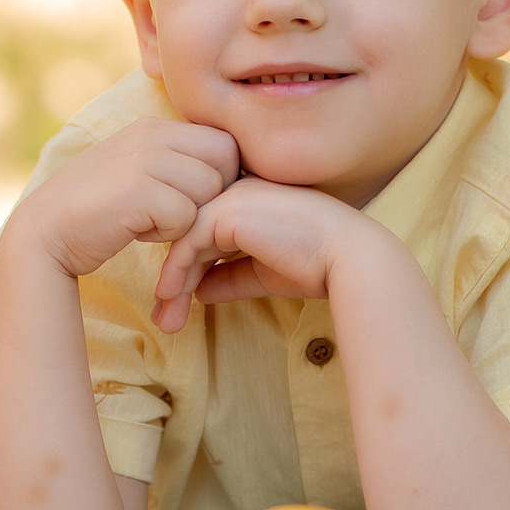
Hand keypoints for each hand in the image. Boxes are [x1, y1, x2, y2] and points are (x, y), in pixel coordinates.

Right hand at [8, 117, 240, 278]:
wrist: (44, 234)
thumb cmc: (97, 212)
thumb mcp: (137, 171)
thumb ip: (174, 163)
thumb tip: (231, 170)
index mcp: (153, 126)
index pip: (223, 140)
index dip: (221, 175)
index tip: (193, 200)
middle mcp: (150, 133)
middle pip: (226, 158)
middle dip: (212, 194)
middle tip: (178, 212)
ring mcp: (143, 159)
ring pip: (209, 189)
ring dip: (187, 216)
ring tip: (151, 220)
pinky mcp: (137, 190)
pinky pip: (186, 216)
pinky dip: (167, 233)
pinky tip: (137, 231)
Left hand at [149, 178, 393, 332]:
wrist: (345, 257)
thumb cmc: (315, 264)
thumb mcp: (262, 273)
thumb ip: (229, 277)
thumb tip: (198, 293)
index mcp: (247, 199)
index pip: (204, 232)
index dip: (188, 269)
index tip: (176, 304)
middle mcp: (235, 191)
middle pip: (188, 235)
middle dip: (174, 279)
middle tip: (164, 318)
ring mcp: (230, 196)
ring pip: (182, 239)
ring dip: (171, 282)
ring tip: (166, 318)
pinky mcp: (226, 210)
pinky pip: (187, 242)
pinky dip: (176, 271)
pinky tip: (172, 297)